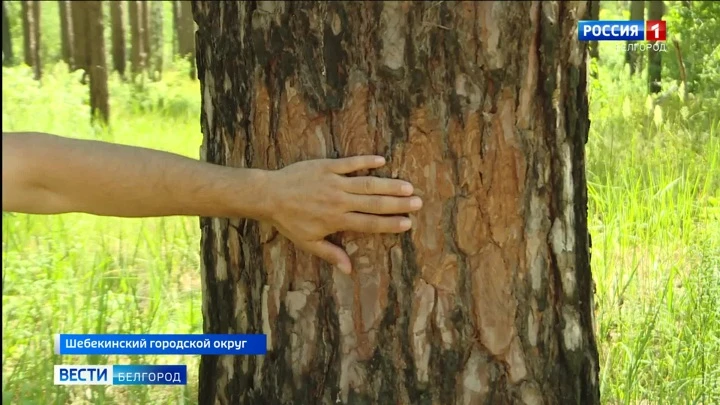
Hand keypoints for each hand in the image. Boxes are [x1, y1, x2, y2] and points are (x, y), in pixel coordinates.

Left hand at [264, 155, 421, 273]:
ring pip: (367, 184)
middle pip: (374, 203)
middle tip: (418, 202)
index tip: (407, 223)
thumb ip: (331, 254)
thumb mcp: (308, 242)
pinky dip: (366, 161)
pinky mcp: (326, 167)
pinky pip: (350, 163)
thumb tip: (349, 270)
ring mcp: (334, 182)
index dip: (390, 224)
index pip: (369, 224)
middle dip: (397, 204)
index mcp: (336, 221)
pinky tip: (382, 160)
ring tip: (407, 186)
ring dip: (388, 185)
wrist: (269, 196)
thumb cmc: (288, 221)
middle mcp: (339, 201)